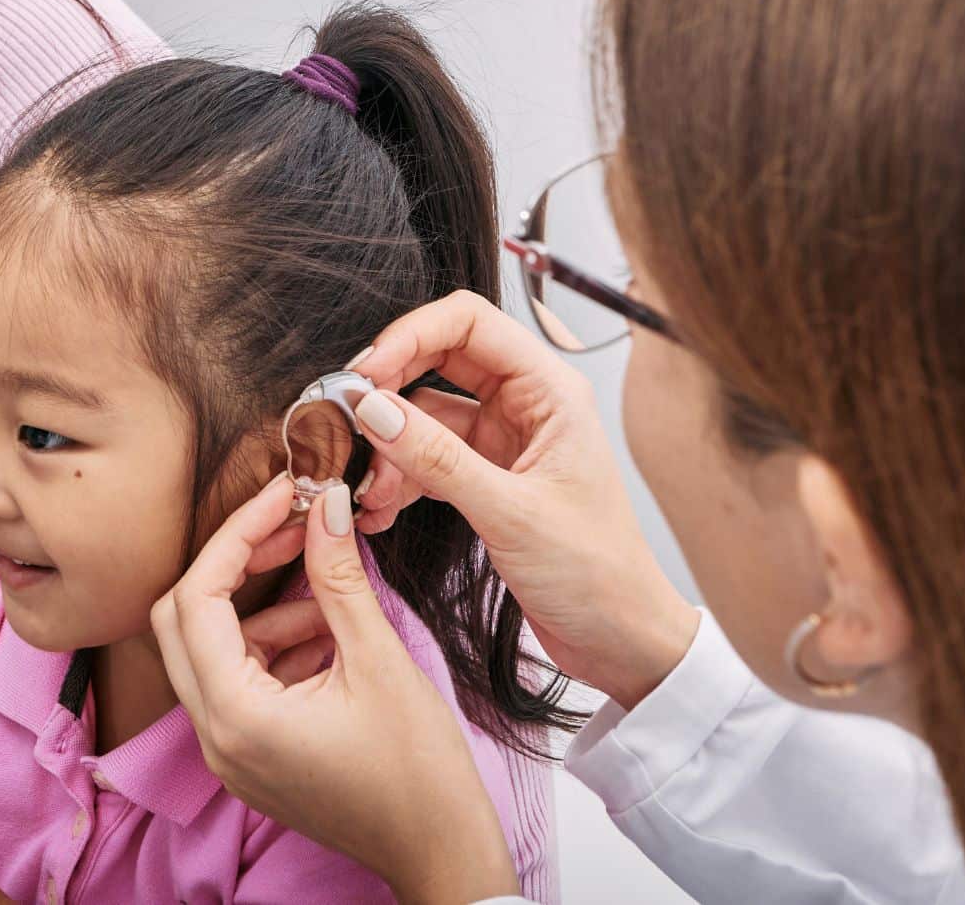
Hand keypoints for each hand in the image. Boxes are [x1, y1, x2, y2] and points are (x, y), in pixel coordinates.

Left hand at [152, 475, 518, 904]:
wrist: (442, 854)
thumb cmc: (420, 773)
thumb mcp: (379, 661)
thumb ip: (338, 577)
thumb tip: (323, 504)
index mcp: (235, 716)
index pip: (197, 597)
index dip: (237, 535)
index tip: (283, 496)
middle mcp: (214, 738)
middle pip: (183, 620)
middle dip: (235, 564)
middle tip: (292, 527)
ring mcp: (228, 753)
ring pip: (211, 649)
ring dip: (262, 609)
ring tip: (329, 596)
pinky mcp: (250, 757)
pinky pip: (238, 681)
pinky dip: (273, 646)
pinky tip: (329, 634)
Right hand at [351, 290, 697, 706]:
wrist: (620, 641)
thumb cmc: (598, 575)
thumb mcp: (511, 514)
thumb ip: (438, 459)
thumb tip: (373, 409)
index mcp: (550, 391)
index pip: (469, 323)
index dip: (410, 335)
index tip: (365, 372)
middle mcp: (526, 405)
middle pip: (437, 361)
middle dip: (387, 390)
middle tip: (344, 420)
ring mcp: (503, 441)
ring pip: (424, 415)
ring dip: (387, 447)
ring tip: (365, 488)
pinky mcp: (485, 478)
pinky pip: (425, 458)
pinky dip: (397, 478)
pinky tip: (378, 507)